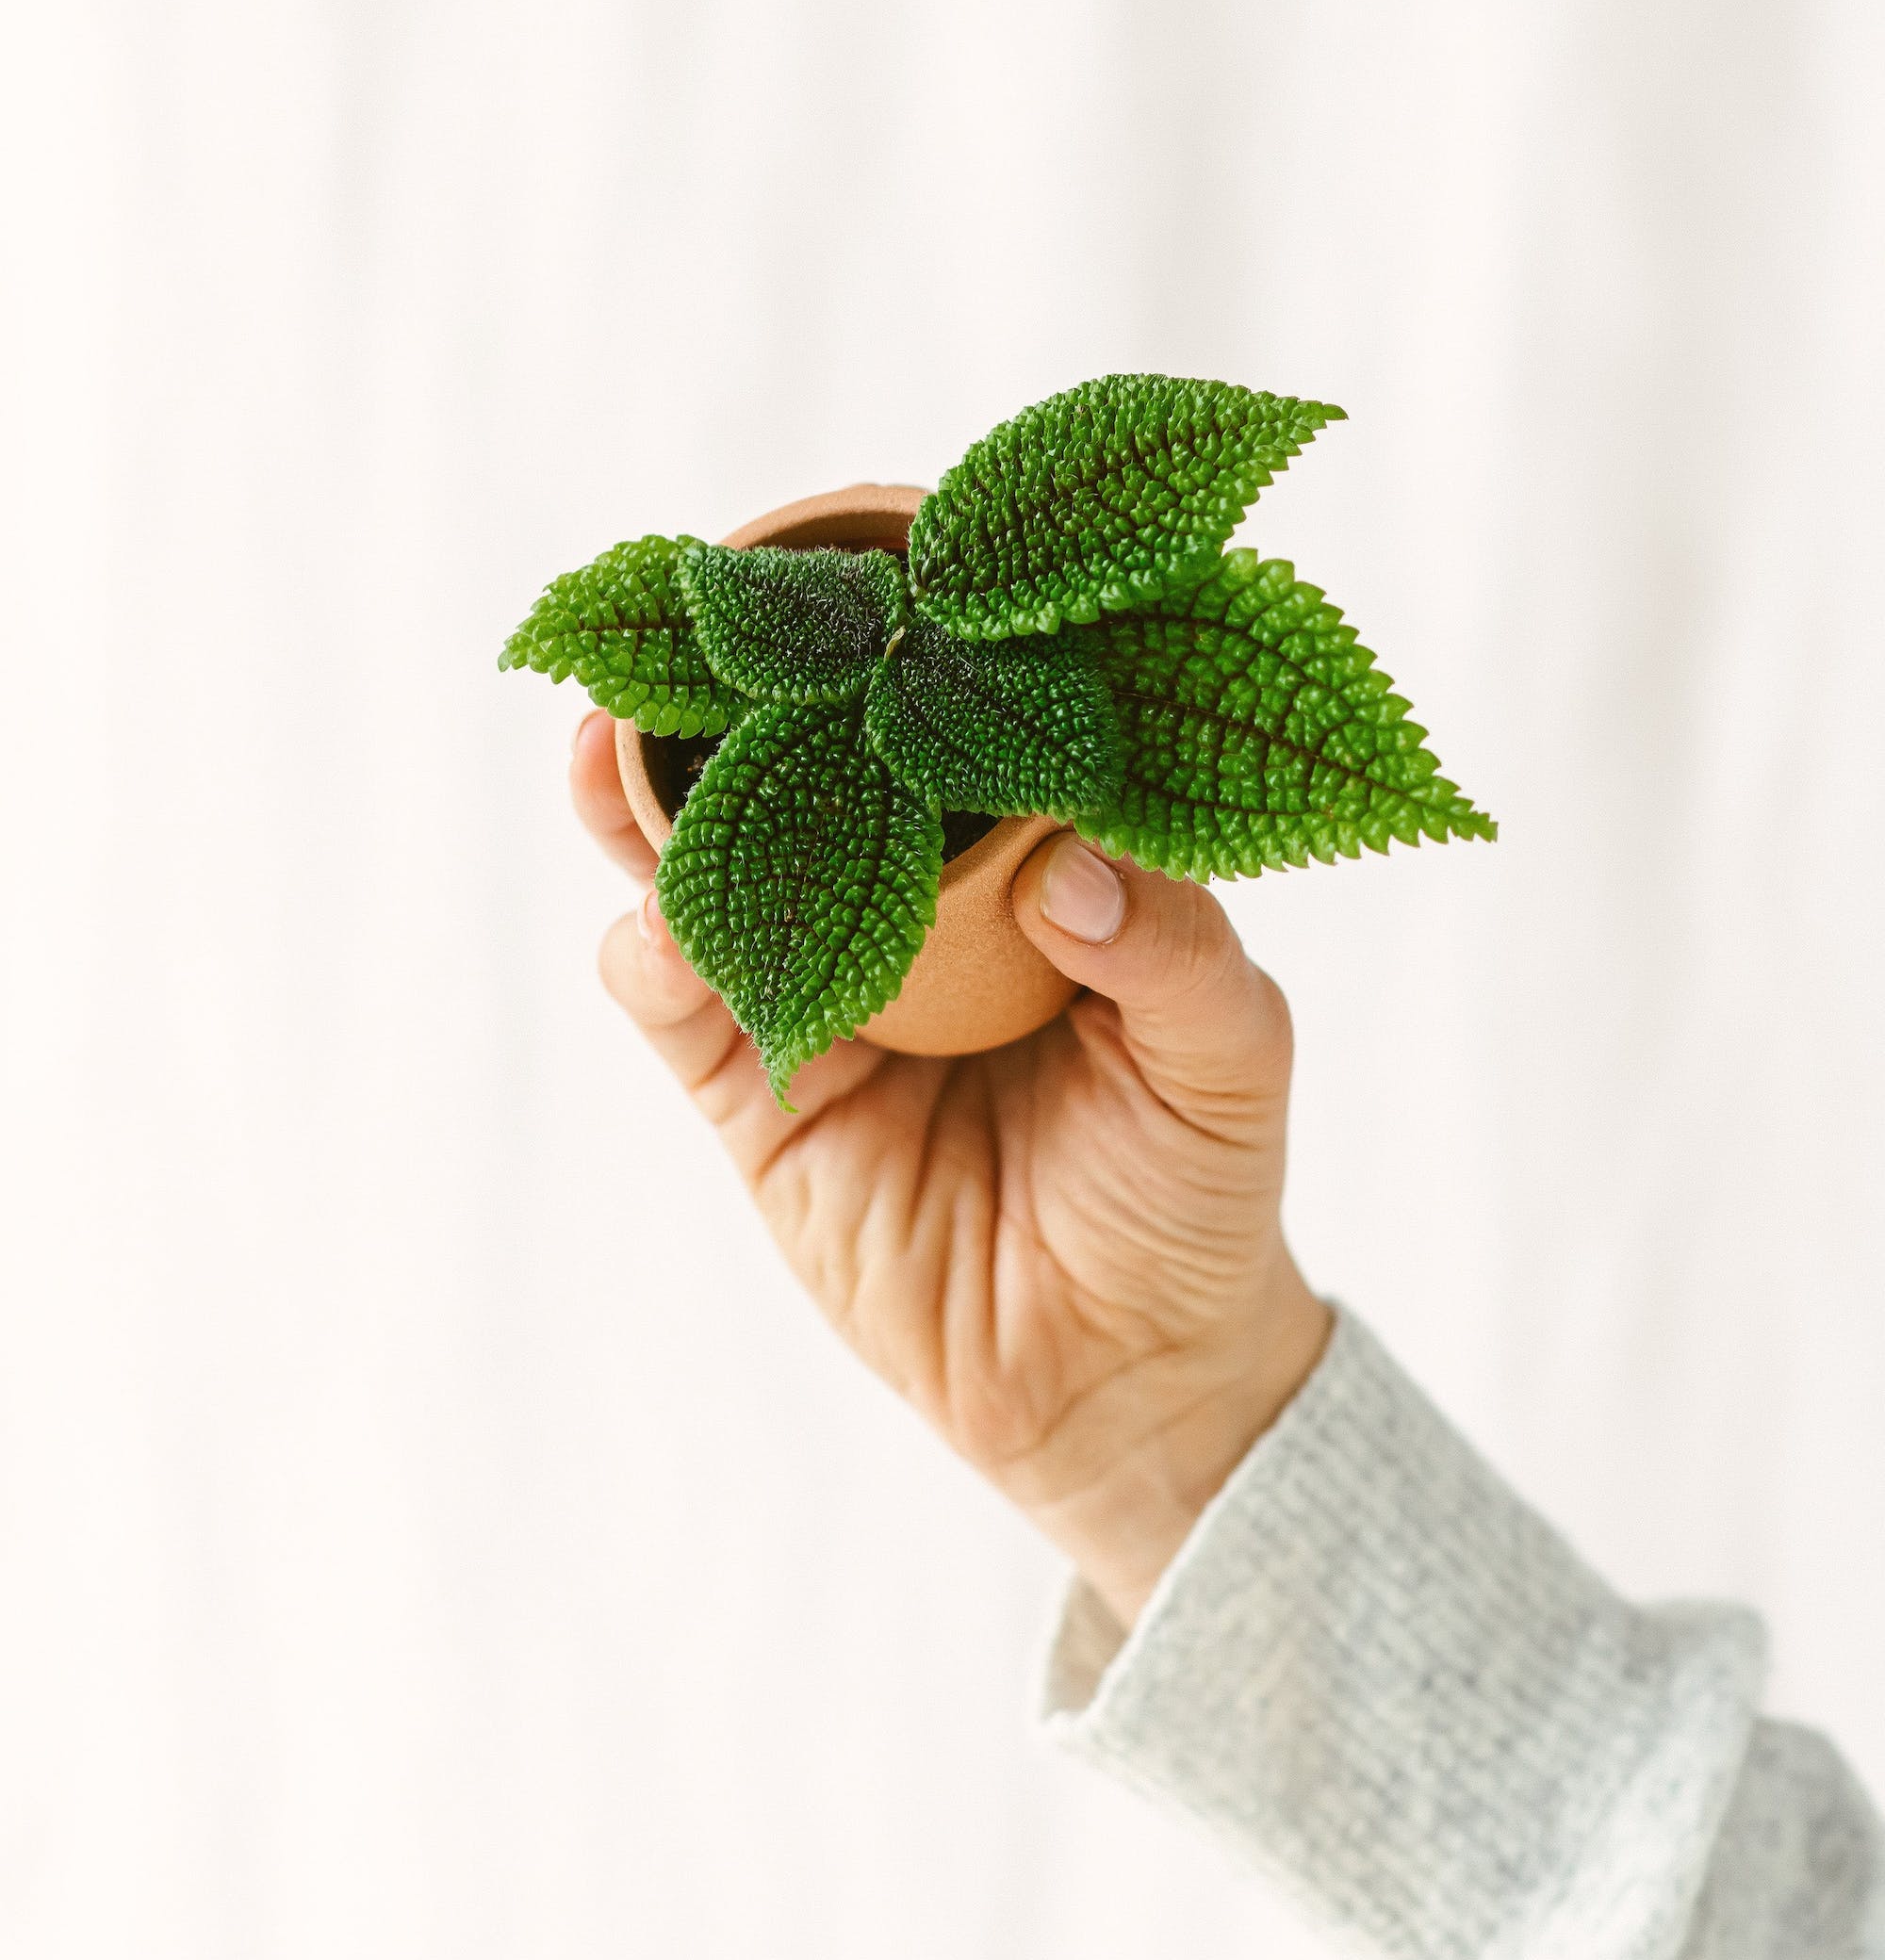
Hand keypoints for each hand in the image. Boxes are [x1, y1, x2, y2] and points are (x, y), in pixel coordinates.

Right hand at [570, 710, 1332, 1627]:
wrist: (1124, 1377)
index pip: (947, 736)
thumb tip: (1072, 867)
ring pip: (713, 876)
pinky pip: (683, 1011)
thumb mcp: (1229, 1060)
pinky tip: (658, 924)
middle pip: (803, 779)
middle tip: (689, 619)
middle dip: (736, 703)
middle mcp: (912, 912)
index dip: (902, 660)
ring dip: (650, 807)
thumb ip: (1175, 951)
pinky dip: (654, 957)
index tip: (869, 582)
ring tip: (612, 740)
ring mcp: (824, 995)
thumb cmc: (1194, 1192)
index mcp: (1025, 871)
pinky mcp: (760, 1098)